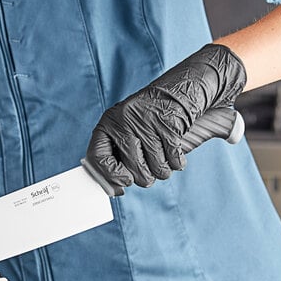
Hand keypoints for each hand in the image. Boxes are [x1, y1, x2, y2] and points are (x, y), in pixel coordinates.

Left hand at [85, 44, 246, 194]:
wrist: (182, 89)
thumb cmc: (150, 121)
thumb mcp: (127, 132)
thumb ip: (117, 159)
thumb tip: (115, 190)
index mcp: (108, 124)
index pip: (98, 158)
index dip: (111, 176)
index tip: (123, 181)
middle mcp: (124, 122)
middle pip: (133, 171)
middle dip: (145, 177)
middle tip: (150, 167)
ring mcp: (146, 123)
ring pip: (156, 169)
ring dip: (163, 169)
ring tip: (163, 154)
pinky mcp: (169, 125)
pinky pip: (174, 160)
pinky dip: (178, 162)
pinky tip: (175, 149)